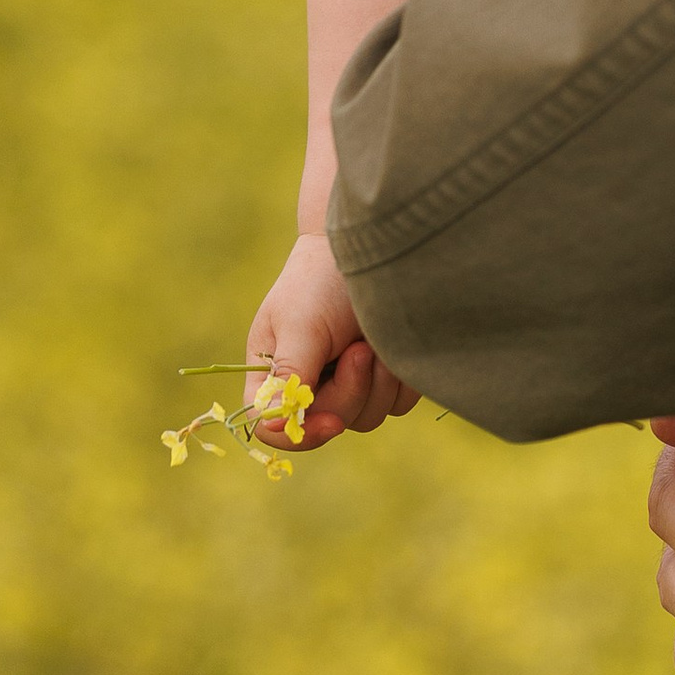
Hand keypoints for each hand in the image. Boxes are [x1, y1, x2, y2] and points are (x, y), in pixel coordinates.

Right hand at [245, 231, 421, 450]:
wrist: (372, 240)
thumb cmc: (323, 278)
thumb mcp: (301, 324)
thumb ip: (289, 375)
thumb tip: (273, 425)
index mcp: (275, 372)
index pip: (276, 427)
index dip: (302, 434)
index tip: (332, 421)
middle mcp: (310, 382)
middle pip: (330, 423)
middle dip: (351, 389)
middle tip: (358, 348)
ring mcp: (350, 380)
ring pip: (368, 417)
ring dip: (378, 381)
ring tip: (372, 338)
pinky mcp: (385, 374)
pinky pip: (398, 401)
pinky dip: (401, 378)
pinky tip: (393, 341)